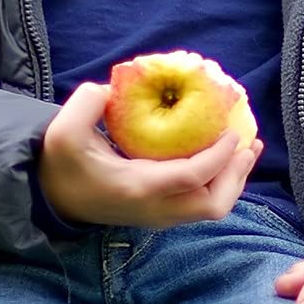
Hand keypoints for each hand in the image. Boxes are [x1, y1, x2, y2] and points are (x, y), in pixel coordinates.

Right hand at [36, 80, 259, 226]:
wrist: (54, 198)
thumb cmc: (62, 164)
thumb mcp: (63, 132)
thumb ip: (85, 104)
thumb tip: (112, 88)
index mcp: (138, 188)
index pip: (192, 178)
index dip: (219, 157)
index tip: (232, 132)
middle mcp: (156, 208)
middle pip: (213, 204)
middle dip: (237, 175)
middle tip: (249, 144)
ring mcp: (162, 215)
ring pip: (213, 207)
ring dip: (234, 180)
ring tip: (248, 149)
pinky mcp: (164, 213)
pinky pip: (203, 203)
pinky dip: (221, 182)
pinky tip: (227, 158)